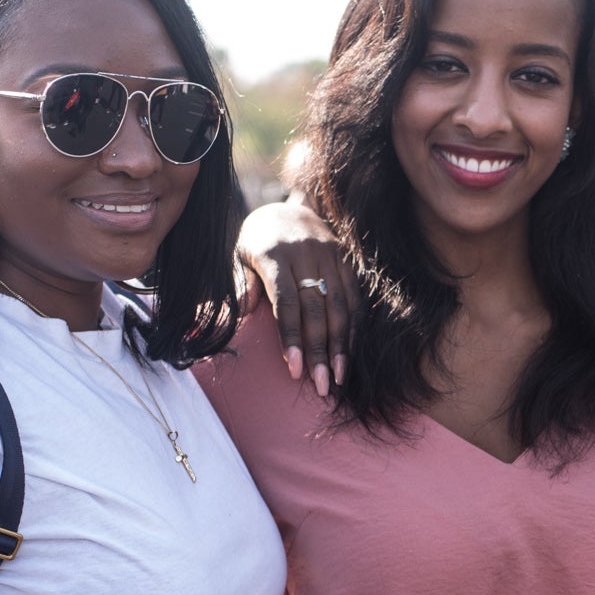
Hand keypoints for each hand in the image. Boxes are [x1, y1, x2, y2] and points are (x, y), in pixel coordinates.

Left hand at [235, 200, 359, 395]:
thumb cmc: (257, 243)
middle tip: (321, 384)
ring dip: (341, 345)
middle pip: (316, 309)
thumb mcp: (239, 257)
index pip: (286, 302)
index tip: (294, 369)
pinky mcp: (346, 258)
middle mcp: (305, 254)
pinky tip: (349, 353)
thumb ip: (242, 283)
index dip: (291, 337)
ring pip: (340, 305)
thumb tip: (240, 312)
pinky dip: (353, 327)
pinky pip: (354, 297)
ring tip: (339, 377)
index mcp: (274, 255)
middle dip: (320, 350)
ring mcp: (329, 255)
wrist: (287, 209)